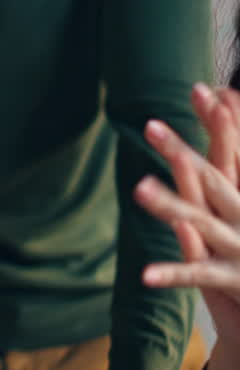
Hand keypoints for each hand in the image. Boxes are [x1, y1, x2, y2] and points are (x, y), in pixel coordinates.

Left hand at [137, 85, 239, 343]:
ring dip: (169, 205)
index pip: (233, 152)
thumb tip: (219, 139)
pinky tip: (145, 274)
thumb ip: (227, 176)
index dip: (220, 121)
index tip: (202, 89)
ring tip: (138, 187)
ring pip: (201, 221)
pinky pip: (199, 275)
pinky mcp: (235, 280)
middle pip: (213, 176)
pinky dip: (174, 273)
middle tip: (149, 125)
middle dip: (182, 150)